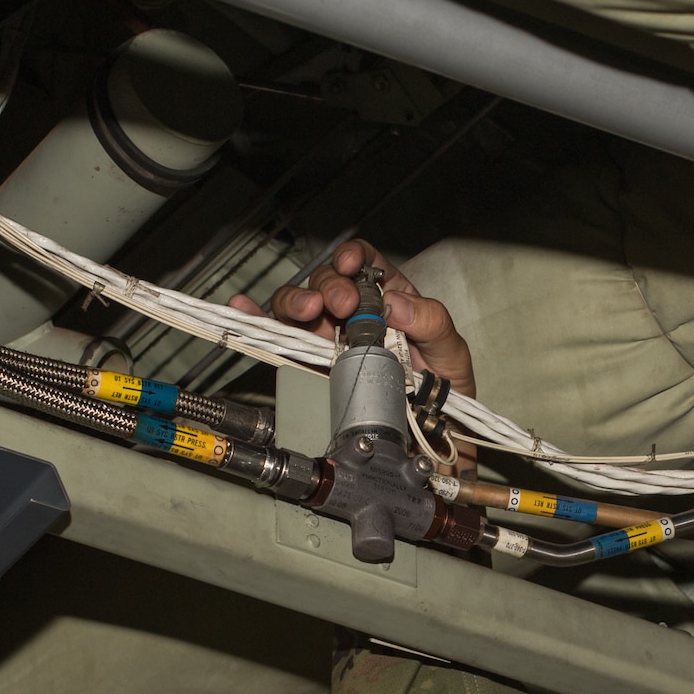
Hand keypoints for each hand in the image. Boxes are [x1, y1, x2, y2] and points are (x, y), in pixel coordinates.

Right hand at [229, 239, 477, 396]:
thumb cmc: (444, 388)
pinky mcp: (310, 367)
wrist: (434, 437)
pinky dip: (255, 320)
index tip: (351, 265)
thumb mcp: (450, 350)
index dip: (354, 256)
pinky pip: (279, 341)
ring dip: (297, 301)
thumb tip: (397, 303)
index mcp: (388, 298)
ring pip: (298, 307)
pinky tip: (242, 307)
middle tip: (341, 304)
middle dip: (329, 285)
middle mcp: (353, 313)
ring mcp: (328, 339)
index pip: (363, 263)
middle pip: (326, 281)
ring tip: (308, 311)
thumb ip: (432, 321)